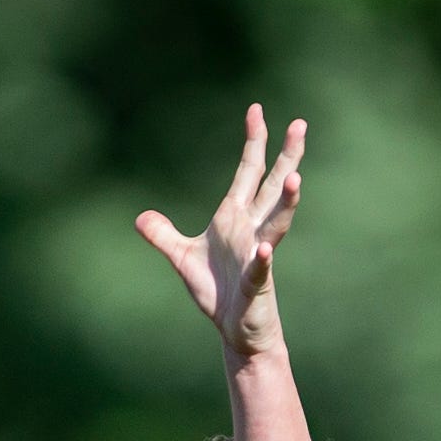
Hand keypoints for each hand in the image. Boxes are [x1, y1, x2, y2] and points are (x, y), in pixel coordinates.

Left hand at [135, 105, 305, 358]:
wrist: (235, 330)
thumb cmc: (216, 291)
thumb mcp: (182, 258)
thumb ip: (163, 236)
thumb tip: (140, 218)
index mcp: (235, 219)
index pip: (248, 173)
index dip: (253, 142)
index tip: (255, 110)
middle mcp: (252, 231)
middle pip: (273, 187)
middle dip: (286, 157)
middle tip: (299, 124)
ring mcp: (258, 256)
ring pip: (277, 224)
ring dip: (288, 202)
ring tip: (297, 178)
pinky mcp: (256, 286)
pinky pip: (260, 270)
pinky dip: (262, 260)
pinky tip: (265, 250)